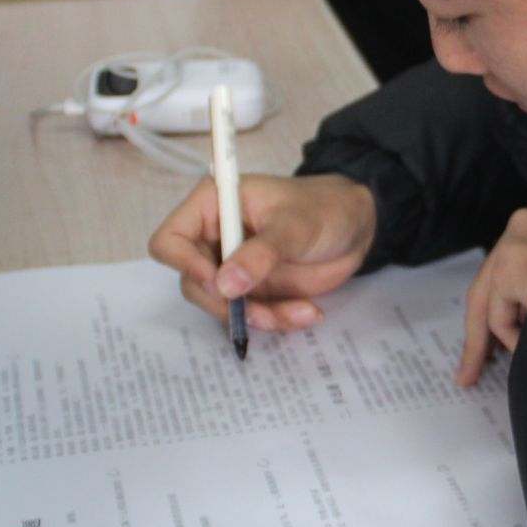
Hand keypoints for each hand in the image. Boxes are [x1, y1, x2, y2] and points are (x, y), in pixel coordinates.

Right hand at [149, 174, 376, 332]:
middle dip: (227, 303)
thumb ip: (260, 253)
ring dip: (258, 316)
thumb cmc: (324, 208)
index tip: (218, 283)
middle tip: (262, 309)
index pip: (170, 241)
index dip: (185, 265)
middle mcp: (214, 239)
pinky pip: (249, 316)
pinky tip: (307, 311)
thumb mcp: (295, 225)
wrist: (356, 225)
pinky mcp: (253, 290)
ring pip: (221, 306)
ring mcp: (232, 267)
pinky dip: (275, 320)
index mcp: (212, 206)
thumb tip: (224, 284)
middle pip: (192, 283)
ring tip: (301, 310)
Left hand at [459, 201, 526, 385]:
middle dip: (484, 329)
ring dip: (507, 335)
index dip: (506, 303)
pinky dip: (512, 337)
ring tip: (524, 359)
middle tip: (470, 370)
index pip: (517, 262)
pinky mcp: (512, 262)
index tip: (496, 336)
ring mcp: (519, 237)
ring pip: (494, 299)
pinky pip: (498, 313)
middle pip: (495, 280)